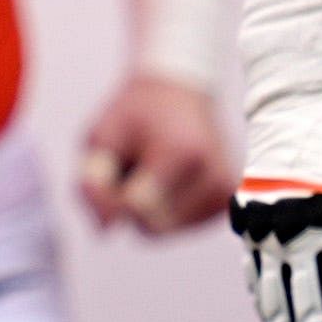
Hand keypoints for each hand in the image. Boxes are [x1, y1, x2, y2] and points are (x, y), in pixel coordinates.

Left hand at [75, 73, 232, 236]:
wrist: (181, 90)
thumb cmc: (136, 113)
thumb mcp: (102, 135)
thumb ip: (93, 182)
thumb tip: (106, 228)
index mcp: (183, 153)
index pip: (137, 209)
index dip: (113, 196)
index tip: (115, 166)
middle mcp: (213, 176)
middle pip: (152, 228)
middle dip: (131, 204)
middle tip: (136, 164)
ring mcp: (224, 192)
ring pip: (165, 231)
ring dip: (149, 207)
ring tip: (155, 168)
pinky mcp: (228, 202)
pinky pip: (180, 227)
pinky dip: (166, 209)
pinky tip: (170, 178)